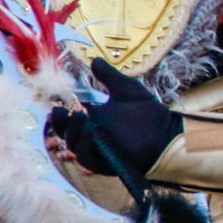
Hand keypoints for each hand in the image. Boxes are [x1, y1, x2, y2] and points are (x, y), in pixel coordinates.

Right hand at [45, 60, 179, 181]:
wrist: (166, 133)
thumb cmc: (148, 112)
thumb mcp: (126, 90)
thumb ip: (109, 76)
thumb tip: (94, 59)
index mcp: (94, 119)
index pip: (68, 118)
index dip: (59, 114)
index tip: (57, 105)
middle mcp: (92, 136)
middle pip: (66, 133)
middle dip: (60, 123)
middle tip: (62, 112)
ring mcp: (98, 150)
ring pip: (74, 146)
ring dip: (73, 132)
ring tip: (81, 118)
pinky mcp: (106, 163)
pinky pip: (88, 159)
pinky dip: (85, 147)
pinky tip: (90, 134)